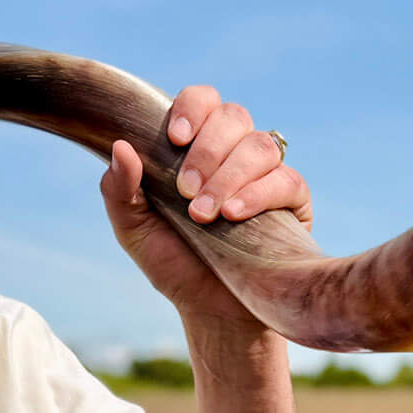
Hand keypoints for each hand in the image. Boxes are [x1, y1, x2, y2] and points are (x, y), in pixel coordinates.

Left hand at [100, 85, 310, 333]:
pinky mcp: (294, 201)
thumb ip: (119, 190)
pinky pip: (286, 180)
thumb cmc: (175, 264)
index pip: (202, 102)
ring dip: (229, 175)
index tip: (174, 139)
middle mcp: (235, 153)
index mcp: (197, 147)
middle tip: (185, 191)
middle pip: (233, 116)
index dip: (192, 108)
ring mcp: (267, 175)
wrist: (212, 311)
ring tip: (205, 215)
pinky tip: (233, 215)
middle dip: (207, 150)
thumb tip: (120, 147)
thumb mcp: (134, 230)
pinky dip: (258, 193)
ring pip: (260, 145)